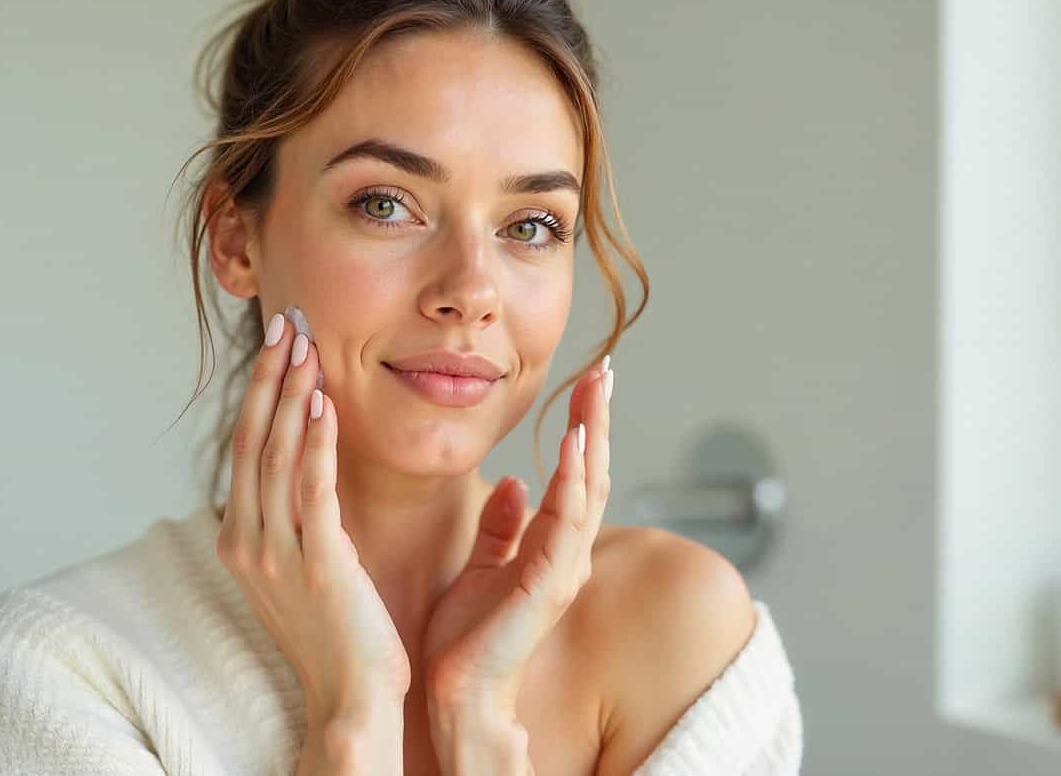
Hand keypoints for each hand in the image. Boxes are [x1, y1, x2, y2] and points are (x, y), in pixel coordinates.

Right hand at [216, 312, 410, 726]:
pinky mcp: (316, 562)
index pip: (247, 448)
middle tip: (286, 324)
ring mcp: (276, 553)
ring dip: (290, 394)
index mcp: (241, 539)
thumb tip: (300, 465)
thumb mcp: (298, 566)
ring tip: (303, 344)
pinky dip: (315, 442)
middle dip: (270, 377)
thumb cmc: (336, 631)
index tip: (277, 345)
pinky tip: (323, 402)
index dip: (260, 392)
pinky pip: (312, 488)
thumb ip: (293, 516)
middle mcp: (247, 541)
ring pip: (277, 454)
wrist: (350, 698)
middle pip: (254, 440)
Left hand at [421, 356, 614, 717]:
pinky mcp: (547, 585)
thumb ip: (502, 527)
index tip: (585, 382)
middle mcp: (567, 554)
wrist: (457, 693)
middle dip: (597, 419)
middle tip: (603, 368)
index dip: (582, 428)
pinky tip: (572, 442)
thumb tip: (516, 482)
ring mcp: (563, 569)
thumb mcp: (482, 567)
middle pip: (591, 473)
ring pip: (587, 489)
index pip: (574, 475)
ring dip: (592, 436)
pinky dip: (572, 480)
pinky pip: (565, 523)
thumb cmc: (467, 638)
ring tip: (594, 388)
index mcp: (551, 548)